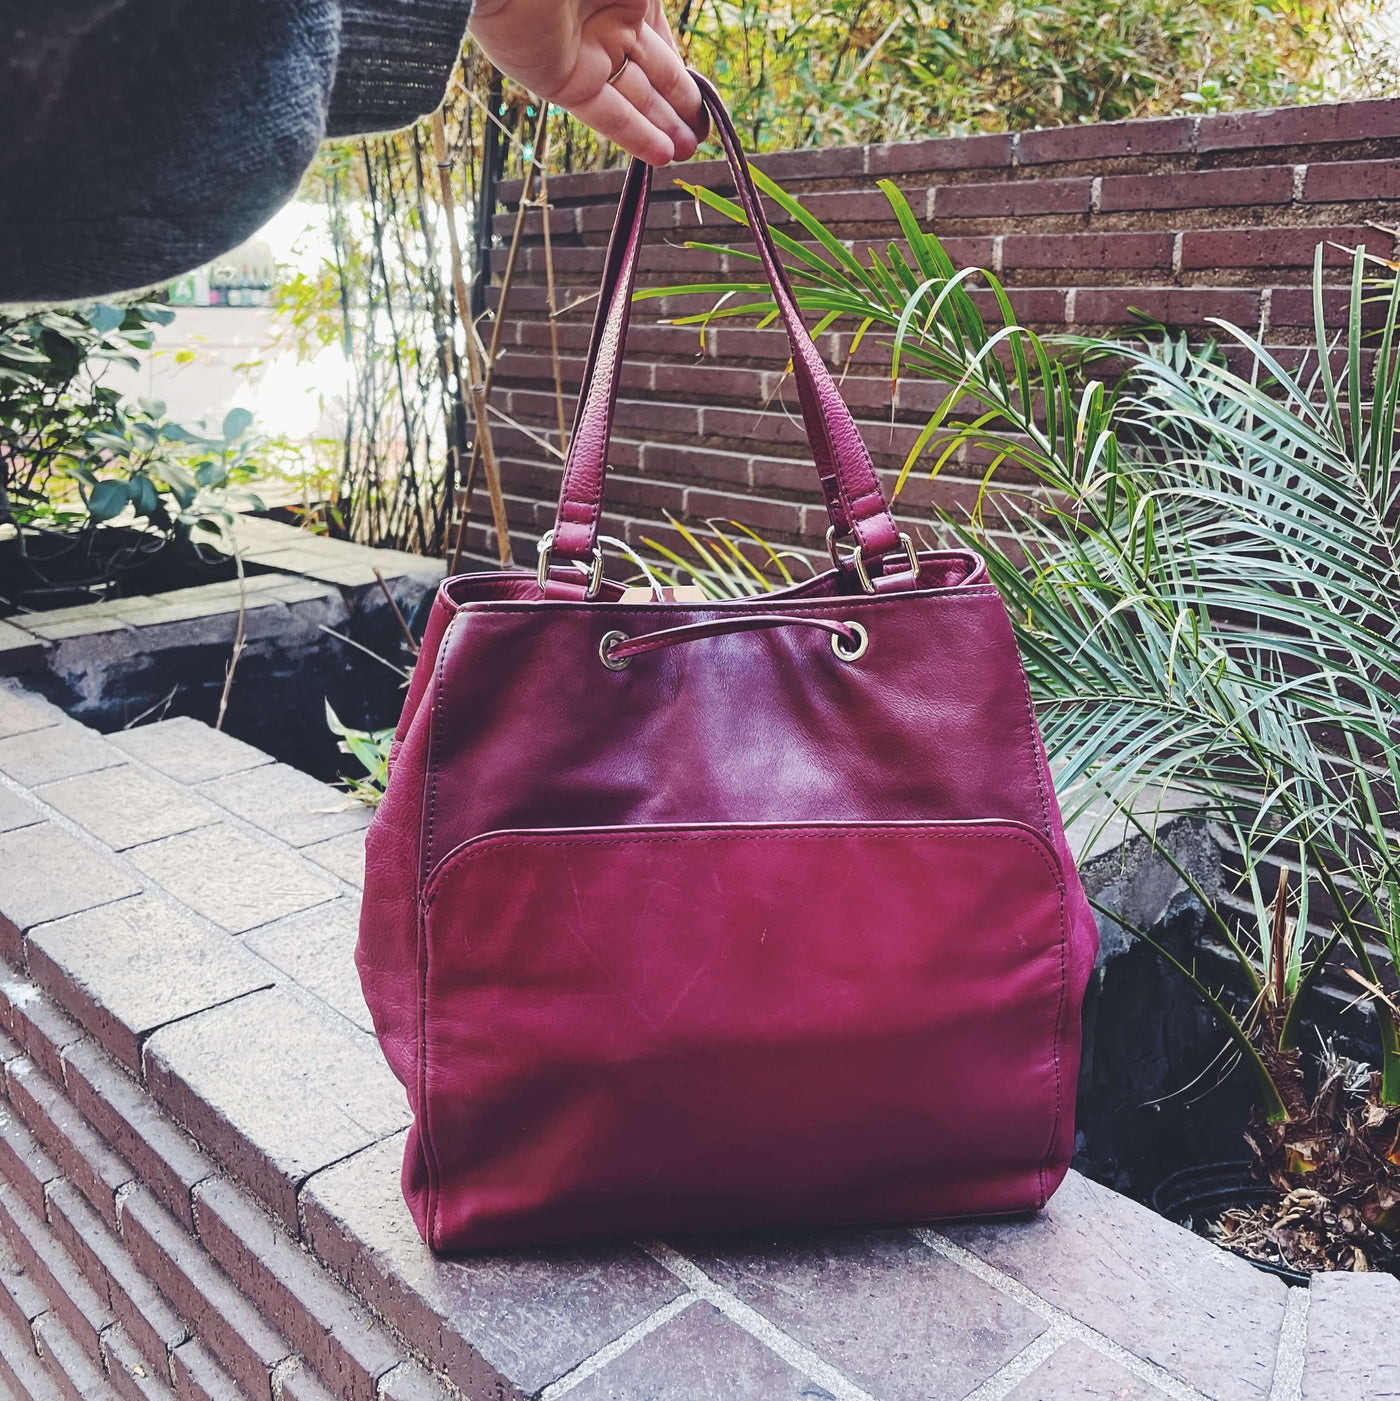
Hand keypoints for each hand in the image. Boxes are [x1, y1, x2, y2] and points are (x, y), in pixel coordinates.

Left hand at [467, 0, 705, 166]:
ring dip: (663, 127)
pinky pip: (607, 115)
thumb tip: (674, 43)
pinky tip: (663, 155)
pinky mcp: (565, 86)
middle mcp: (610, 25)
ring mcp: (589, 57)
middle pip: (652, 74)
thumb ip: (655, 8)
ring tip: (689, 151)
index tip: (702, 99)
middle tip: (702, 133)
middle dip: (679, 105)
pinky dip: (636, 136)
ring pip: (635, 99)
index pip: (661, 41)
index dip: (682, 70)